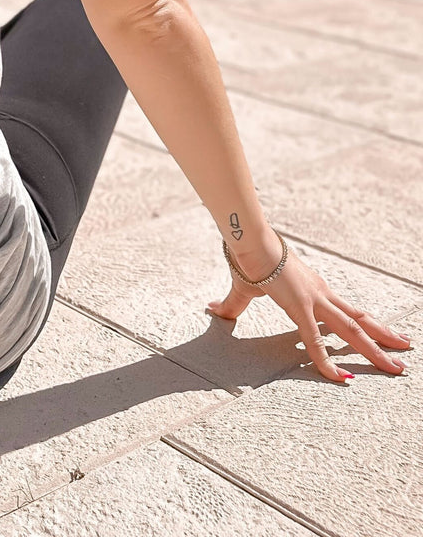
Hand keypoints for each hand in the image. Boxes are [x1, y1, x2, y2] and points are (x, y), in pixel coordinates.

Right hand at [207, 242, 411, 382]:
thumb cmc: (248, 257)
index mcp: (314, 290)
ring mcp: (314, 300)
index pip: (346, 312)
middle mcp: (321, 294)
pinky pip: (317, 340)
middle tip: (405, 351)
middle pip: (359, 320)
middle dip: (384, 338)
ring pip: (352, 329)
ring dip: (376, 348)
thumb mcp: (246, 287)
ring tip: (397, 364)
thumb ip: (234, 305)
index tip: (381, 340)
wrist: (247, 239)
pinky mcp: (300, 307)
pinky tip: (342, 379)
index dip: (364, 326)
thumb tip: (214, 310)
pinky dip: (327, 362)